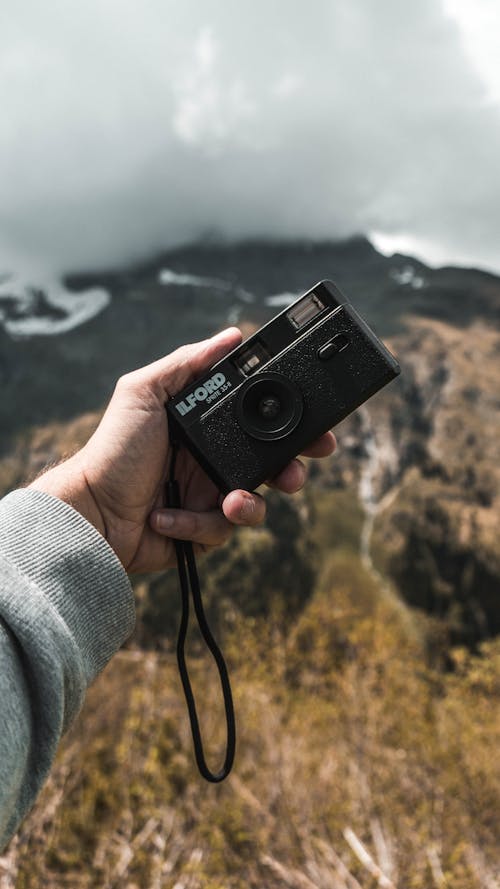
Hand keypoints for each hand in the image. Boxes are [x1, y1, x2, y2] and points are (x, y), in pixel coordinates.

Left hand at [30, 328, 335, 572]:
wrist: (91, 511)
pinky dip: (198, 524)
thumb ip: (185, 363)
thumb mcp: (143, 393)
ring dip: (249, 505)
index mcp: (207, 427)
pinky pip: (224, 530)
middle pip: (271, 463)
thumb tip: (231, 335)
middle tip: (295, 472)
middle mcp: (212, 460)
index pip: (259, 419)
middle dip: (291, 469)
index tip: (314, 421)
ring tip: (230, 502)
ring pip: (256, 503)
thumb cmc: (113, 449)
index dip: (290, 420)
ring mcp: (209, 496)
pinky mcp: (203, 531)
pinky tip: (168, 517)